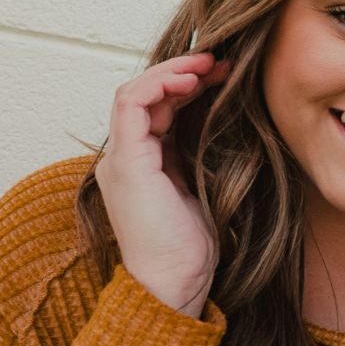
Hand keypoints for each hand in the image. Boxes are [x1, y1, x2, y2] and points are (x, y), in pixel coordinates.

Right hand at [95, 52, 229, 316]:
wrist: (174, 284)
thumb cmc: (192, 248)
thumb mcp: (200, 187)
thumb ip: (196, 155)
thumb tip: (223, 121)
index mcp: (139, 164)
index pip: (156, 108)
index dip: (188, 84)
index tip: (225, 73)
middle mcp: (123, 158)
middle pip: (145, 95)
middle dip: (184, 71)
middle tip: (222, 61)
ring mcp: (119, 159)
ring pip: (135, 92)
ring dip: (173, 70)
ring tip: (209, 62)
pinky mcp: (125, 162)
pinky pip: (132, 104)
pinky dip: (160, 83)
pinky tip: (191, 78)